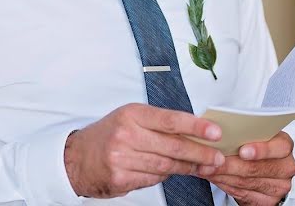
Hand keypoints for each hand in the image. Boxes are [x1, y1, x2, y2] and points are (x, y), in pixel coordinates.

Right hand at [63, 103, 224, 198]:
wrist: (77, 158)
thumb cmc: (108, 135)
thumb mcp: (130, 119)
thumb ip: (158, 124)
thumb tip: (194, 131)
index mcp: (131, 114)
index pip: (169, 120)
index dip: (195, 127)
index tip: (214, 132)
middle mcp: (125, 134)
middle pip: (172, 146)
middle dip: (199, 153)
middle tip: (217, 157)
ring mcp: (122, 158)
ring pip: (166, 166)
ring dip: (188, 167)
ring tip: (204, 166)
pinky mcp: (120, 178)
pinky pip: (153, 179)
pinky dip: (165, 177)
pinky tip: (173, 172)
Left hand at [197, 131, 294, 205]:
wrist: (263, 169)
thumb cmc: (254, 145)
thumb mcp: (254, 135)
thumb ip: (243, 133)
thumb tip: (217, 130)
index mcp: (284, 145)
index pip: (280, 147)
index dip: (261, 149)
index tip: (242, 151)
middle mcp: (286, 167)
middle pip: (256, 167)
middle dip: (229, 164)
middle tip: (208, 160)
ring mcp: (280, 186)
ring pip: (246, 182)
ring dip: (222, 175)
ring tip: (205, 168)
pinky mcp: (269, 201)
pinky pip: (243, 194)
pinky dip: (225, 184)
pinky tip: (214, 178)